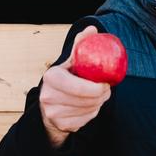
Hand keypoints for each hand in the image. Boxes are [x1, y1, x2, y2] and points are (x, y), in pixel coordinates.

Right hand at [39, 25, 111, 147]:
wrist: (51, 103)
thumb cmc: (66, 77)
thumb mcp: (71, 61)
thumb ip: (81, 45)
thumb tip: (92, 29)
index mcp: (51, 77)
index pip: (77, 86)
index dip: (96, 88)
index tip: (106, 84)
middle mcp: (48, 96)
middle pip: (86, 99)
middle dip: (102, 95)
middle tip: (106, 89)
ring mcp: (53, 113)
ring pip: (88, 110)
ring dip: (99, 103)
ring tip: (98, 95)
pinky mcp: (61, 125)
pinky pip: (86, 119)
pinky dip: (92, 112)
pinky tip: (89, 106)